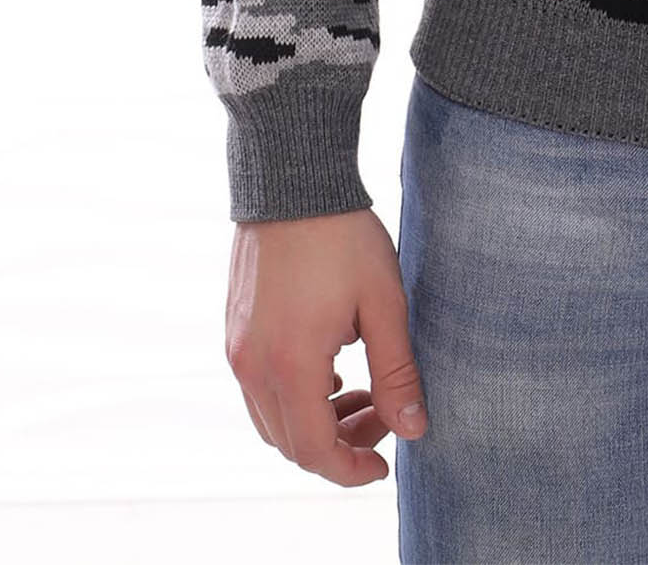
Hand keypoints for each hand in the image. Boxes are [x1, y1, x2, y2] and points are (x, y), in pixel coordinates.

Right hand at [225, 206, 429, 485]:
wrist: (293, 178)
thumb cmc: (342, 235)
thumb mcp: (384, 302)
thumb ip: (397, 371)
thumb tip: (414, 428)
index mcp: (289, 365)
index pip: (314, 452)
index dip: (350, 470)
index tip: (384, 464)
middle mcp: (252, 366)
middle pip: (290, 442)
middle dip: (339, 443)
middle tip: (383, 413)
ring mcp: (237, 348)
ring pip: (271, 420)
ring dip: (315, 421)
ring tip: (361, 389)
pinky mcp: (234, 330)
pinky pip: (258, 389)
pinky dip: (293, 396)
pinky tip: (331, 365)